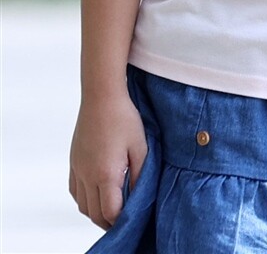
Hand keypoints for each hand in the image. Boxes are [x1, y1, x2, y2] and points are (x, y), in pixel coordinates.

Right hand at [68, 91, 147, 230]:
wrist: (101, 97)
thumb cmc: (124, 119)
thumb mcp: (141, 146)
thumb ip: (140, 175)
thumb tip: (139, 197)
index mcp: (106, 174)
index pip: (110, 212)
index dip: (121, 221)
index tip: (133, 221)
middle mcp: (87, 176)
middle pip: (94, 213)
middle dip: (108, 222)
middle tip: (123, 222)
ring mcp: (77, 169)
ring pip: (82, 205)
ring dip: (96, 212)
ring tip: (112, 210)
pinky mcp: (73, 162)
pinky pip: (75, 191)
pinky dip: (85, 200)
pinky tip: (97, 194)